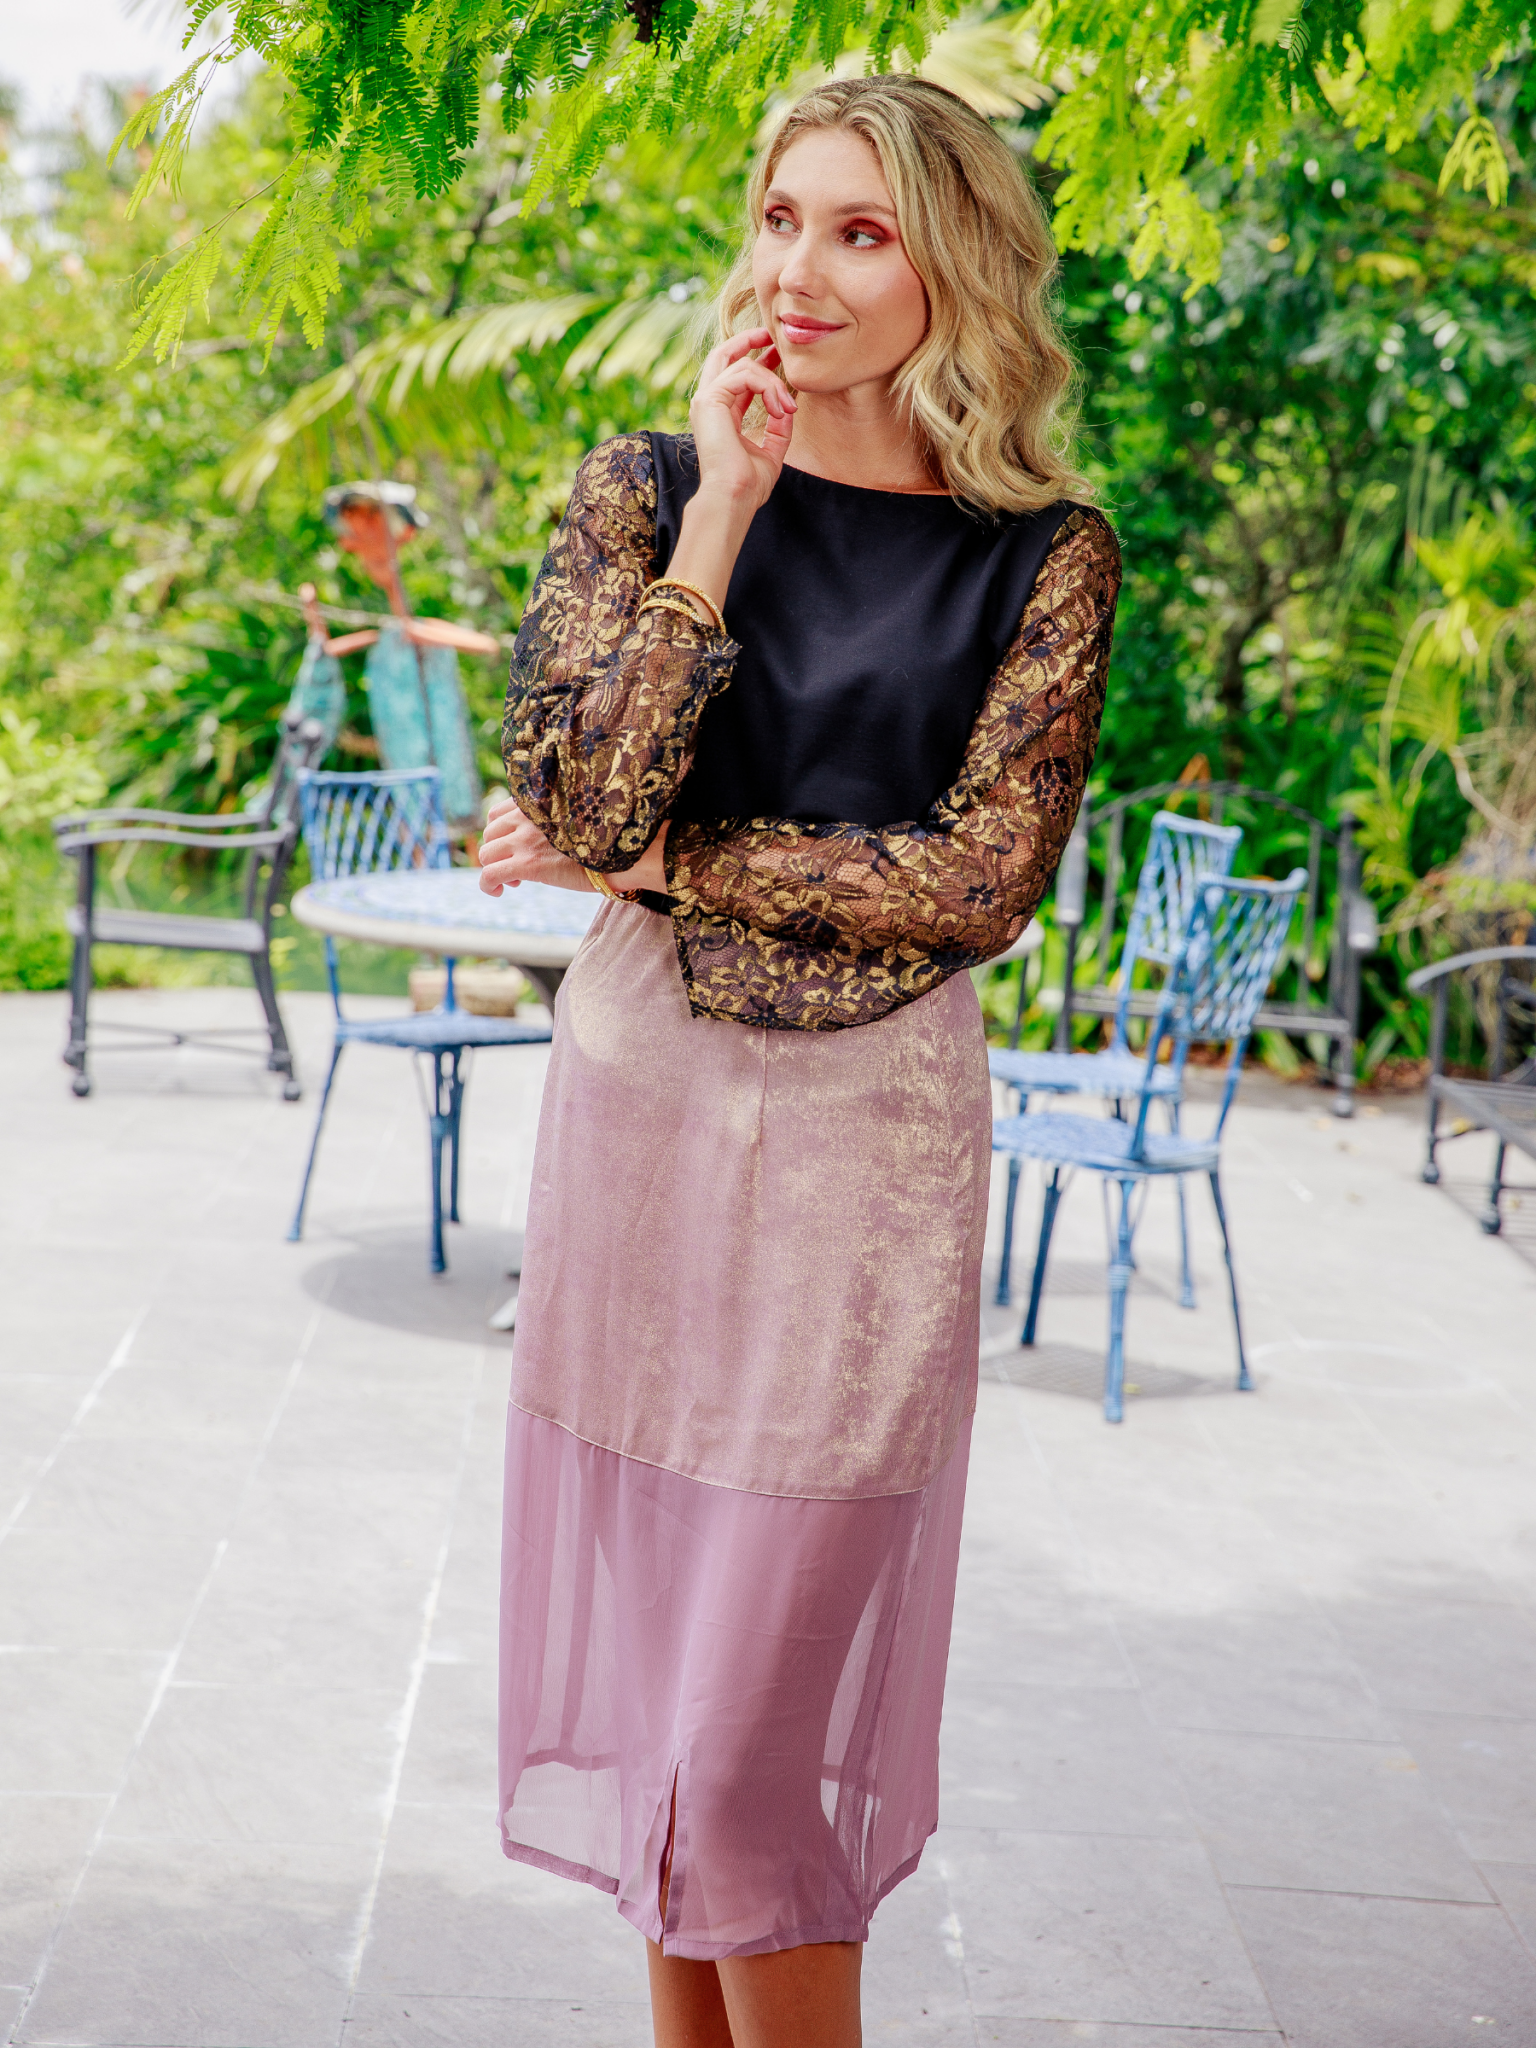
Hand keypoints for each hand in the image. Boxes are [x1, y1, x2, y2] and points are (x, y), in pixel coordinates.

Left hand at [477, 795, 591, 894]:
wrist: (619, 856)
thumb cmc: (601, 843)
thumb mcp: (570, 822)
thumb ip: (545, 825)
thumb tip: (529, 846)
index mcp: (536, 803)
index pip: (496, 814)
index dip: (501, 835)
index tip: (516, 849)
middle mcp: (527, 816)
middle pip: (489, 835)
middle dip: (498, 853)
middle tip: (517, 869)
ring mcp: (525, 840)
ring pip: (486, 854)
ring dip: (495, 868)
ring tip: (515, 880)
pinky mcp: (528, 863)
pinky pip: (489, 874)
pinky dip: (487, 886)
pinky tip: (497, 892)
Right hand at [688, 328, 795, 518]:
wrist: (733, 497)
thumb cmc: (748, 484)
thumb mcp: (771, 451)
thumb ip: (779, 429)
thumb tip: (788, 408)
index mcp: (719, 414)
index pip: (734, 375)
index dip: (756, 360)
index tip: (777, 353)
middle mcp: (708, 403)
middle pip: (723, 354)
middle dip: (749, 340)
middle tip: (772, 335)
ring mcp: (705, 400)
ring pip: (743, 365)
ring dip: (773, 382)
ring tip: (787, 407)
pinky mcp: (709, 400)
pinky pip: (744, 374)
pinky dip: (767, 387)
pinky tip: (779, 408)